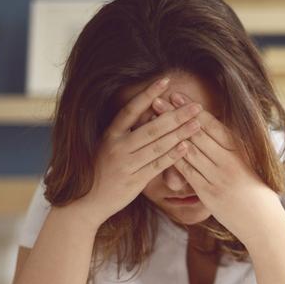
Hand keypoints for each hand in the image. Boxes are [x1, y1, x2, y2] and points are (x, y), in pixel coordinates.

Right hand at [72, 78, 204, 226]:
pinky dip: (172, 156)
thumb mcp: (108, 147)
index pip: (131, 109)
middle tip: (196, 105)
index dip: (148, 94)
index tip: (166, 80)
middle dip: (176, 115)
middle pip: (151, 127)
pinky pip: (157, 165)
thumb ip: (127, 133)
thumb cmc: (101, 172)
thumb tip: (152, 114)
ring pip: (157, 145)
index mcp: (110, 135)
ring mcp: (125, 164)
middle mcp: (117, 147)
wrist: (87, 202)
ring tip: (197, 123)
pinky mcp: (133, 181)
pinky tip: (186, 146)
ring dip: (180, 133)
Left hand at [151, 92, 283, 245]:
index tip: (178, 96)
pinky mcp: (209, 193)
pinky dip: (174, 158)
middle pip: (197, 133)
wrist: (264, 222)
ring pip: (190, 150)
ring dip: (169, 133)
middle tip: (158, 99)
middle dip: (176, 115)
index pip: (213, 125)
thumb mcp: (253, 164)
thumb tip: (220, 130)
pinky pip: (187, 172)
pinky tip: (160, 147)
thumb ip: (236, 148)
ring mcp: (218, 177)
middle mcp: (229, 161)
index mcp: (241, 151)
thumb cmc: (259, 192)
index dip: (193, 110)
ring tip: (154, 119)